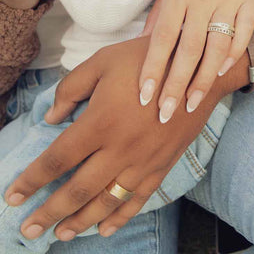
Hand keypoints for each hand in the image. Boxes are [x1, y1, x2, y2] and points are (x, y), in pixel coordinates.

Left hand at [4, 6, 253, 240]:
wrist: (194, 69)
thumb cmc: (146, 61)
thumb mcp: (103, 62)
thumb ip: (72, 88)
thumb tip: (50, 117)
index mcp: (101, 121)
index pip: (58, 158)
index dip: (32, 180)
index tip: (13, 196)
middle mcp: (120, 148)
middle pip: (78, 189)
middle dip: (49, 212)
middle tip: (28, 229)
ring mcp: (144, 160)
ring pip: (107, 201)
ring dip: (81, 221)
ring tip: (61, 234)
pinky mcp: (163, 164)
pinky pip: (139, 198)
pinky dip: (121, 217)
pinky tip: (105, 228)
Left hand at [139, 0, 253, 122]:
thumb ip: (158, 17)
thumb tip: (140, 49)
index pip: (162, 37)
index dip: (153, 67)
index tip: (144, 96)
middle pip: (189, 48)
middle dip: (177, 84)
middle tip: (166, 112)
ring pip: (217, 45)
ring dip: (204, 78)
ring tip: (192, 103)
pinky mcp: (250, 0)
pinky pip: (243, 32)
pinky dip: (233, 55)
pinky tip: (219, 73)